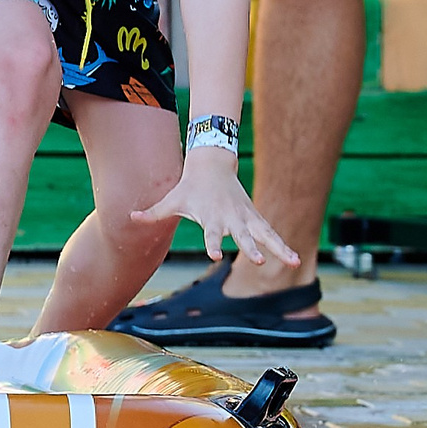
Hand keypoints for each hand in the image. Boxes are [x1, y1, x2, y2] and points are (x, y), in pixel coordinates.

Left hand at [132, 149, 299, 267]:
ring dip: (280, 248)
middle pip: (243, 236)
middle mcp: (232, 219)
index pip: (212, 233)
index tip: (216, 255)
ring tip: (294, 263)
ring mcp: (246, 218)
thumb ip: (153, 212)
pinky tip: (296, 260)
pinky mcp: (256, 217)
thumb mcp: (171, 199)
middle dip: (250, 248)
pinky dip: (284, 245)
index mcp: (212, 217)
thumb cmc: (190, 187)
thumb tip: (130, 218)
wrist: (212, 164)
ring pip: (266, 235)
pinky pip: (272, 233)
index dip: (213, 243)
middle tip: (258, 262)